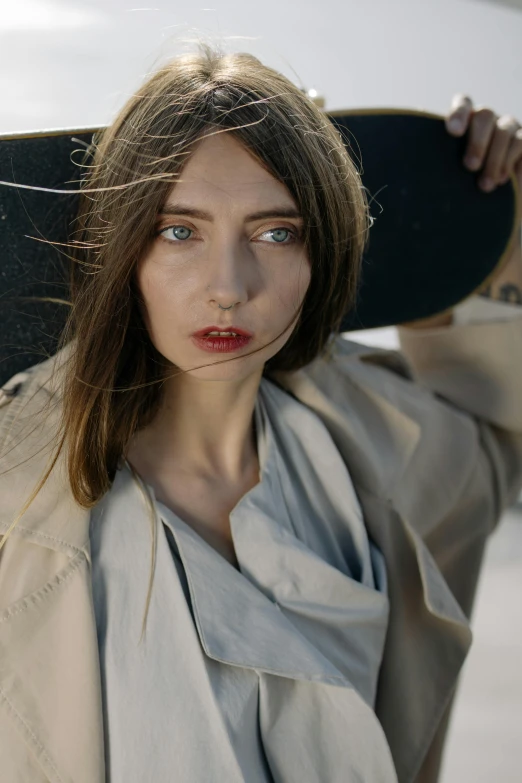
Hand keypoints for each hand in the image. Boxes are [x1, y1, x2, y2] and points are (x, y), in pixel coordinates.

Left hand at [445, 94, 521, 216]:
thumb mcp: (444, 176)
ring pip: (505, 129)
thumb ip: (437, 166)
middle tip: (469, 167)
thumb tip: (419, 172)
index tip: (453, 132)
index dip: (459, 113)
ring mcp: (507, 128)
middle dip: (477, 141)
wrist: (486, 202)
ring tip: (485, 185)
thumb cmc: (457, 188)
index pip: (463, 103)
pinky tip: (503, 181)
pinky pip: (521, 142)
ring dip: (494, 158)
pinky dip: (510, 161)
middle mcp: (487, 120)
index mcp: (465, 122)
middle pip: (485, 115)